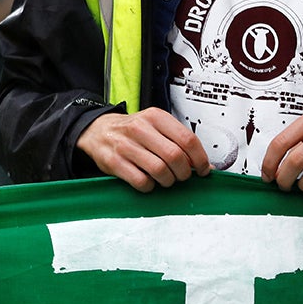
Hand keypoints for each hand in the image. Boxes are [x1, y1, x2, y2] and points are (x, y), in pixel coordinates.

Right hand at [76, 107, 210, 192]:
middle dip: (183, 173)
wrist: (96, 130)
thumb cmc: (131, 131)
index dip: (200, 159)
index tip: (202, 169)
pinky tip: (148, 180)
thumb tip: (206, 167)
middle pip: (175, 156)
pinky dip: (149, 186)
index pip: (187, 139)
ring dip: (167, 181)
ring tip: (164, 178)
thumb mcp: (155, 126)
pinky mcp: (114, 162)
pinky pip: (141, 181)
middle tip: (181, 175)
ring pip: (160, 170)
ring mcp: (125, 145)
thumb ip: (179, 142)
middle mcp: (139, 128)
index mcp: (155, 117)